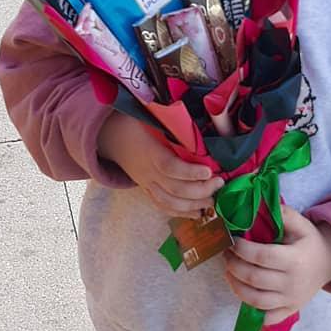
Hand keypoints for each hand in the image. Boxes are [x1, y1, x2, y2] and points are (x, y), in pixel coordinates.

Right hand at [97, 115, 221, 216]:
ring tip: (213, 200)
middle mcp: (147, 172)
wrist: (110, 136)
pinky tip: (197, 213)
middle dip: (200, 190)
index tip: (209, 171)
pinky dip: (181, 213)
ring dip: (194, 205)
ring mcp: (146, 184)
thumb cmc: (135, 123)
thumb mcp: (151, 117)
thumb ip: (172, 122)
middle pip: (174, 190)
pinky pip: (162, 207)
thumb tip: (199, 124)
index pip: (170, 167)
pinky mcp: (146, 190)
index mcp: (150, 152)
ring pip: (169, 203)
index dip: (190, 172)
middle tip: (219, 183)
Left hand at [223, 206, 330, 324]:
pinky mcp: (289, 311)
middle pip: (254, 278)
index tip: (232, 241)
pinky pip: (266, 318)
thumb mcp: (300, 223)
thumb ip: (282, 214)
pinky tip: (243, 292)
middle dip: (233, 265)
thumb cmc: (309, 241)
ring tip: (229, 272)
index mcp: (295, 260)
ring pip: (255, 300)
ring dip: (235, 286)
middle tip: (226, 254)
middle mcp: (293, 283)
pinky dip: (251, 310)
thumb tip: (258, 205)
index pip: (261, 256)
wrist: (328, 263)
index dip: (242, 249)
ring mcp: (291, 300)